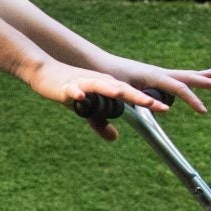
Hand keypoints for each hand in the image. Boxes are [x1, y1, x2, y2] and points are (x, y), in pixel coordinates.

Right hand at [25, 60, 170, 140]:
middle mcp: (100, 83)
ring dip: (112, 91)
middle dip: (139, 97)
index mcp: (107, 87)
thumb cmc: (69, 89)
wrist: (45, 73)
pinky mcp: (67, 86)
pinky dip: (78, 93)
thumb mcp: (88, 111)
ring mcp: (84, 83)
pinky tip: (82, 98)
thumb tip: (115, 138)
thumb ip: (101, 123)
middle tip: (157, 105)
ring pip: (100, 86)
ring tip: (124, 95)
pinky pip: (73, 90)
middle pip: (122, 90)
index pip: (132, 95)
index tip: (165, 110)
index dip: (147, 102)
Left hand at [96, 56, 210, 116]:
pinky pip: (174, 79)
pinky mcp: (152, 76)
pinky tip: (192, 80)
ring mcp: (155, 73)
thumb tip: (118, 136)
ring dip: (199, 77)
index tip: (203, 111)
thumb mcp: (112, 98)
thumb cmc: (104, 81)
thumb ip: (117, 115)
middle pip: (186, 77)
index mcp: (151, 76)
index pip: (177, 88)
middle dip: (205, 82)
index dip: (192, 100)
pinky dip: (186, 80)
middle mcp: (157, 72)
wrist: (97, 64)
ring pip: (182, 76)